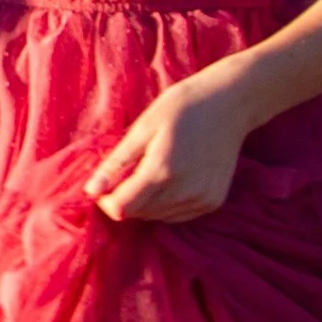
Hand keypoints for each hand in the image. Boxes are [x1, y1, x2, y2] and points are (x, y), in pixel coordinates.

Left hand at [85, 66, 251, 221]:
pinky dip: (166, 205)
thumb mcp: (143, 128)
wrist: (230, 103)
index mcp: (161, 172)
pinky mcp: (213, 202)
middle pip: (138, 214)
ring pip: (157, 217)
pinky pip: (178, 215)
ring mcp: (201, 200)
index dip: (106, 200)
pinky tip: (169, 180)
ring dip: (145, 204)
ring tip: (150, 172)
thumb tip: (90, 191)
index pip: (121, 209)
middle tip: (127, 172)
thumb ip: (116, 163)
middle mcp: (183, 192)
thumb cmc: (182, 107)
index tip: (105, 184)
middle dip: (125, 199)